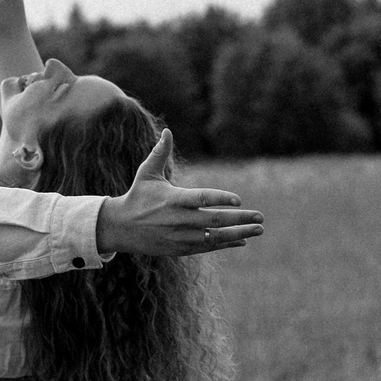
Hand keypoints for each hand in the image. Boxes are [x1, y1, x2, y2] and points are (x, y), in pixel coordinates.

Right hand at [94, 130, 263, 256]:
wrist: (120, 228)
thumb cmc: (137, 195)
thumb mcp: (146, 173)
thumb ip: (160, 153)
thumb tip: (167, 131)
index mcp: (173, 199)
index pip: (201, 199)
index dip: (221, 199)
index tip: (239, 200)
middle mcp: (178, 220)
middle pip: (214, 221)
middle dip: (240, 220)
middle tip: (260, 217)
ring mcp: (180, 236)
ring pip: (214, 238)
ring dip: (239, 234)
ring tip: (258, 230)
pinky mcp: (179, 249)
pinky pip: (207, 248)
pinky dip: (225, 244)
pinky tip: (241, 241)